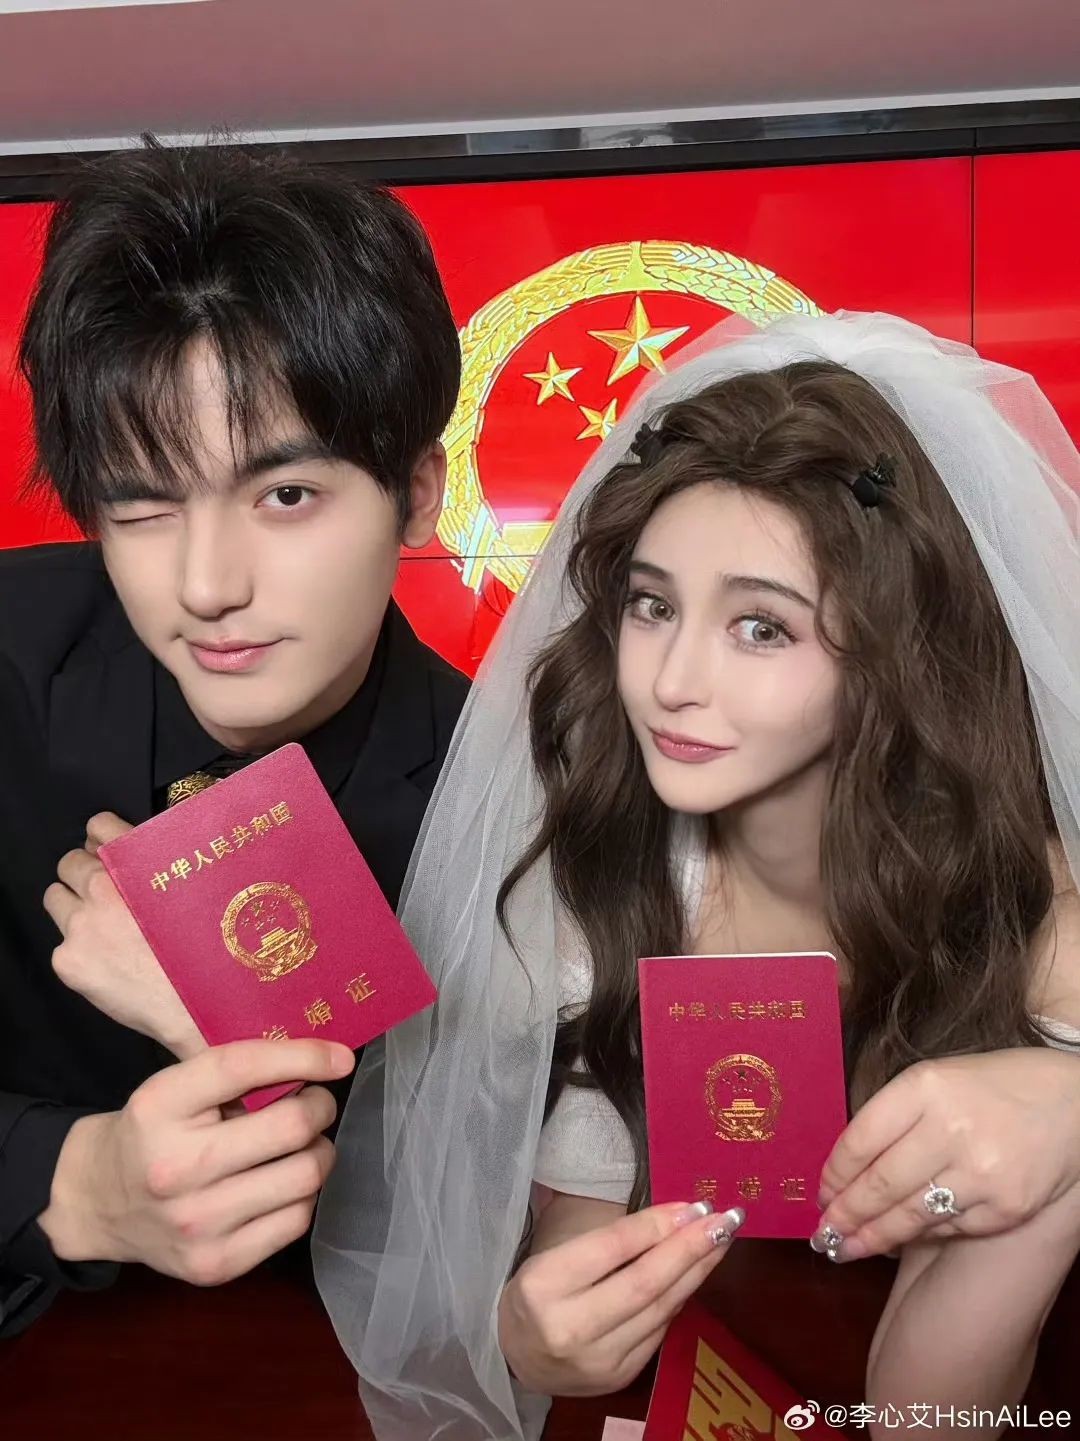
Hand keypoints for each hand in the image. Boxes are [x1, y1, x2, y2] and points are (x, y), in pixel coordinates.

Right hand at [39, 1038, 354, 1283]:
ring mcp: (196, 1224)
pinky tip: (283, 1182)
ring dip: (318, 1150)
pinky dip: (303, 1194)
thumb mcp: (174, 1087)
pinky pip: (297, 1219)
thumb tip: (324, 1062)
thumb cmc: (153, 1133)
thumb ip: (237, 1073)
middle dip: (319, 1108)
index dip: (303, 1057)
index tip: (340, 1057)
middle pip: (290, 1126)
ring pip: (305, 1174)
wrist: (100, 1204)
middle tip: (314, 1104)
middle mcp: (174, 1169)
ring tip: (302, 1143)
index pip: (243, 1067)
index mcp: (159, 1108)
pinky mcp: (216, 1264)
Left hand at [44, 811, 201, 1057]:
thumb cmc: (207, 948)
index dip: (103, 838)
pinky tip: (106, 964)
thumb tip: (143, 863)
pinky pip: (62, 944)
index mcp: (133, 866)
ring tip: (97, 926)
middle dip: (83, 873)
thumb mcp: (192, 895)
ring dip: (72, 905)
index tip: (108, 850)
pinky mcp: (67, 961)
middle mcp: (100, 889)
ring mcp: (79, 926)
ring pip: (55, 898)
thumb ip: (162, 873)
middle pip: (68, 862)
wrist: (196, 1003)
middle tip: (103, 893)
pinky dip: (79, 950)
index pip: (99, 826)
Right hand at [498, 1200, 743, 1395]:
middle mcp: (569, 1328)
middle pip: (644, 1283)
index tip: (693, 1205)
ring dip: (697, 1271)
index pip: (612, 1248)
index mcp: (543, 1285)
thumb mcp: (556, 1255)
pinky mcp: (618, 1378)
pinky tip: (696, 1273)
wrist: (516, 1355)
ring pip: (660, 1309)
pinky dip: (680, 1297)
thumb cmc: (538, 1291)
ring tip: (721, 1240)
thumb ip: (609, 1242)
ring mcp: (597, 1361)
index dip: (657, 1225)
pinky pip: (660, 1330)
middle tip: (725, 1219)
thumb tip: (674, 1218)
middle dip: (691, 1248)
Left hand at [813, 1049, 1079, 1261]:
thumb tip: (849, 1165)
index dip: (835, 1173)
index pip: (861, 1139)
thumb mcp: (938, 1080)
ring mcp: (981, 1172)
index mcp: (926, 1087)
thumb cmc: (995, 1087)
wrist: (1075, 1103)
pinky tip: (900, 1240)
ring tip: (847, 1248)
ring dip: (873, 1237)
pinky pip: (949, 1228)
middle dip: (845, 1214)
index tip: (820, 1192)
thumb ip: (896, 1115)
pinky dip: (920, 1236)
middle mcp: (951, 1129)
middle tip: (823, 1233)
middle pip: (880, 1184)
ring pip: (911, 1215)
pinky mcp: (1007, 1206)